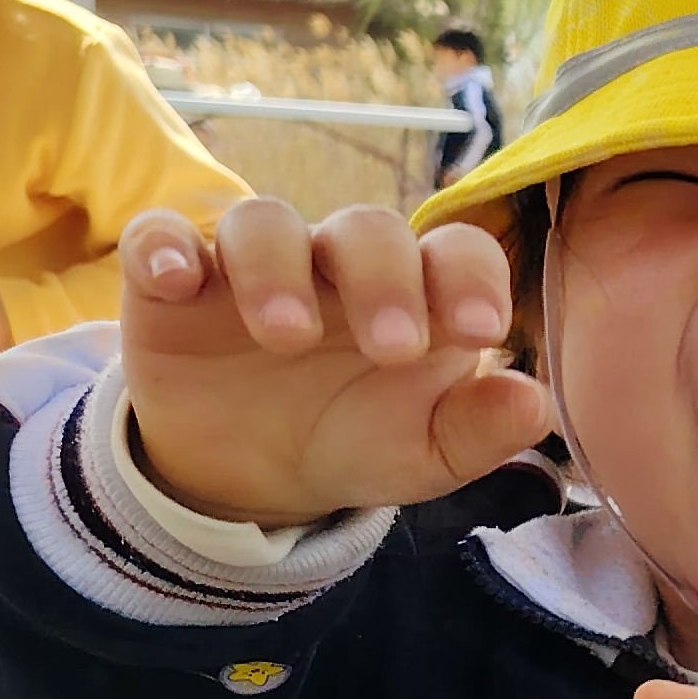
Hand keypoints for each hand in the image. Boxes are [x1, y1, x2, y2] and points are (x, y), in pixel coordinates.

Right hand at [116, 199, 547, 526]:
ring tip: (289, 337)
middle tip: (392, 348)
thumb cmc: (355, 441)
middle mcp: (339, 263)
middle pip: (365, 230)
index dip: (472, 276)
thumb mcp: (422, 453)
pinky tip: (174, 278)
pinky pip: (161, 236)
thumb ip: (480, 429)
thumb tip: (537, 403)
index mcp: (416, 292)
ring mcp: (256, 263)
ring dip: (277, 268)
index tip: (482, 329)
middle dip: (383, 279)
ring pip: (264, 223)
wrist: (253, 475)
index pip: (456, 250)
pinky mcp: (173, 280)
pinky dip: (162, 246)